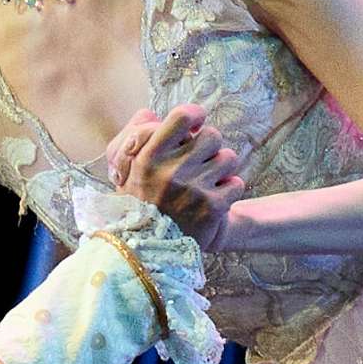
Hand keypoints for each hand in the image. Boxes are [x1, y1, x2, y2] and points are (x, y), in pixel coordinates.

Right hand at [103, 103, 245, 250]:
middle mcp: (171, 171)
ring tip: (208, 179)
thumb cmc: (139, 203)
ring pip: (228, 157)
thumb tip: (151, 113)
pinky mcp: (213, 208)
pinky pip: (237, 183)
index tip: (196, 123)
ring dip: (221, 167)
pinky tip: (215, 197)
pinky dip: (229, 189)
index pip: (182, 116)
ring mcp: (194, 189)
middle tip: (199, 161)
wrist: (147, 250)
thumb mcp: (125, 169)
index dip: (195, 115)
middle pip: (212, 135)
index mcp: (148, 158)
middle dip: (209, 147)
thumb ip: (135, 137)